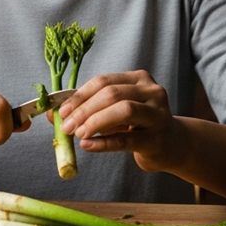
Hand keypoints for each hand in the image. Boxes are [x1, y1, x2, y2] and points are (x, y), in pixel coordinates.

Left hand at [57, 70, 181, 172]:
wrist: (172, 145)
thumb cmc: (138, 125)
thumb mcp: (116, 111)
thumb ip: (90, 109)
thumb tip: (53, 114)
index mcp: (139, 79)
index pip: (104, 81)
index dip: (80, 95)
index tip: (62, 111)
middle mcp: (151, 91)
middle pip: (112, 94)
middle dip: (85, 109)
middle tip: (66, 126)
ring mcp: (157, 114)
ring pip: (123, 110)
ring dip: (95, 122)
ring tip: (78, 134)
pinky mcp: (157, 139)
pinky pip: (127, 139)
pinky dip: (103, 142)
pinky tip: (88, 145)